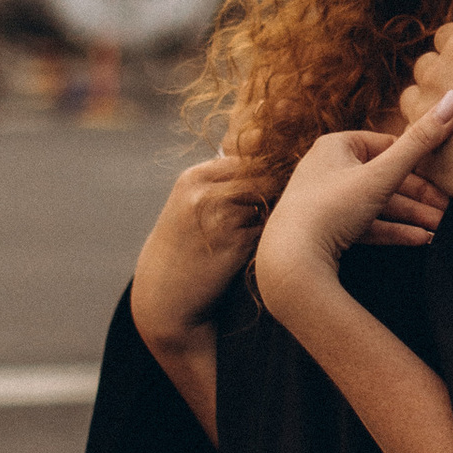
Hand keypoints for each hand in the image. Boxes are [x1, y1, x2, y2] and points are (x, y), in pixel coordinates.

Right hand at [131, 148, 270, 355]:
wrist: (163, 296)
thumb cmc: (184, 246)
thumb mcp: (191, 202)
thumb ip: (223, 180)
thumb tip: (273, 159)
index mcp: (195, 177)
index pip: (249, 156)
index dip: (270, 169)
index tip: (280, 184)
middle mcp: (206, 194)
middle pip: (265, 176)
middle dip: (280, 189)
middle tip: (289, 206)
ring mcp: (221, 219)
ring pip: (272, 202)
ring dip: (279, 214)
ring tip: (273, 230)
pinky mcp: (236, 246)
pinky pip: (271, 230)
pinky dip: (273, 237)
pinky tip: (264, 249)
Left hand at [255, 102, 452, 323]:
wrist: (291, 261)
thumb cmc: (331, 208)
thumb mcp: (381, 174)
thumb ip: (420, 143)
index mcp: (336, 146)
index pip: (387, 144)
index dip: (418, 160)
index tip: (445, 176)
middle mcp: (329, 169)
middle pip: (385, 177)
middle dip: (420, 196)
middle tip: (449, 209)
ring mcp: (327, 201)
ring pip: (378, 204)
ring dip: (412, 215)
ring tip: (441, 228)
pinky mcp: (328, 229)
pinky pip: (367, 225)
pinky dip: (393, 230)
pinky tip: (421, 239)